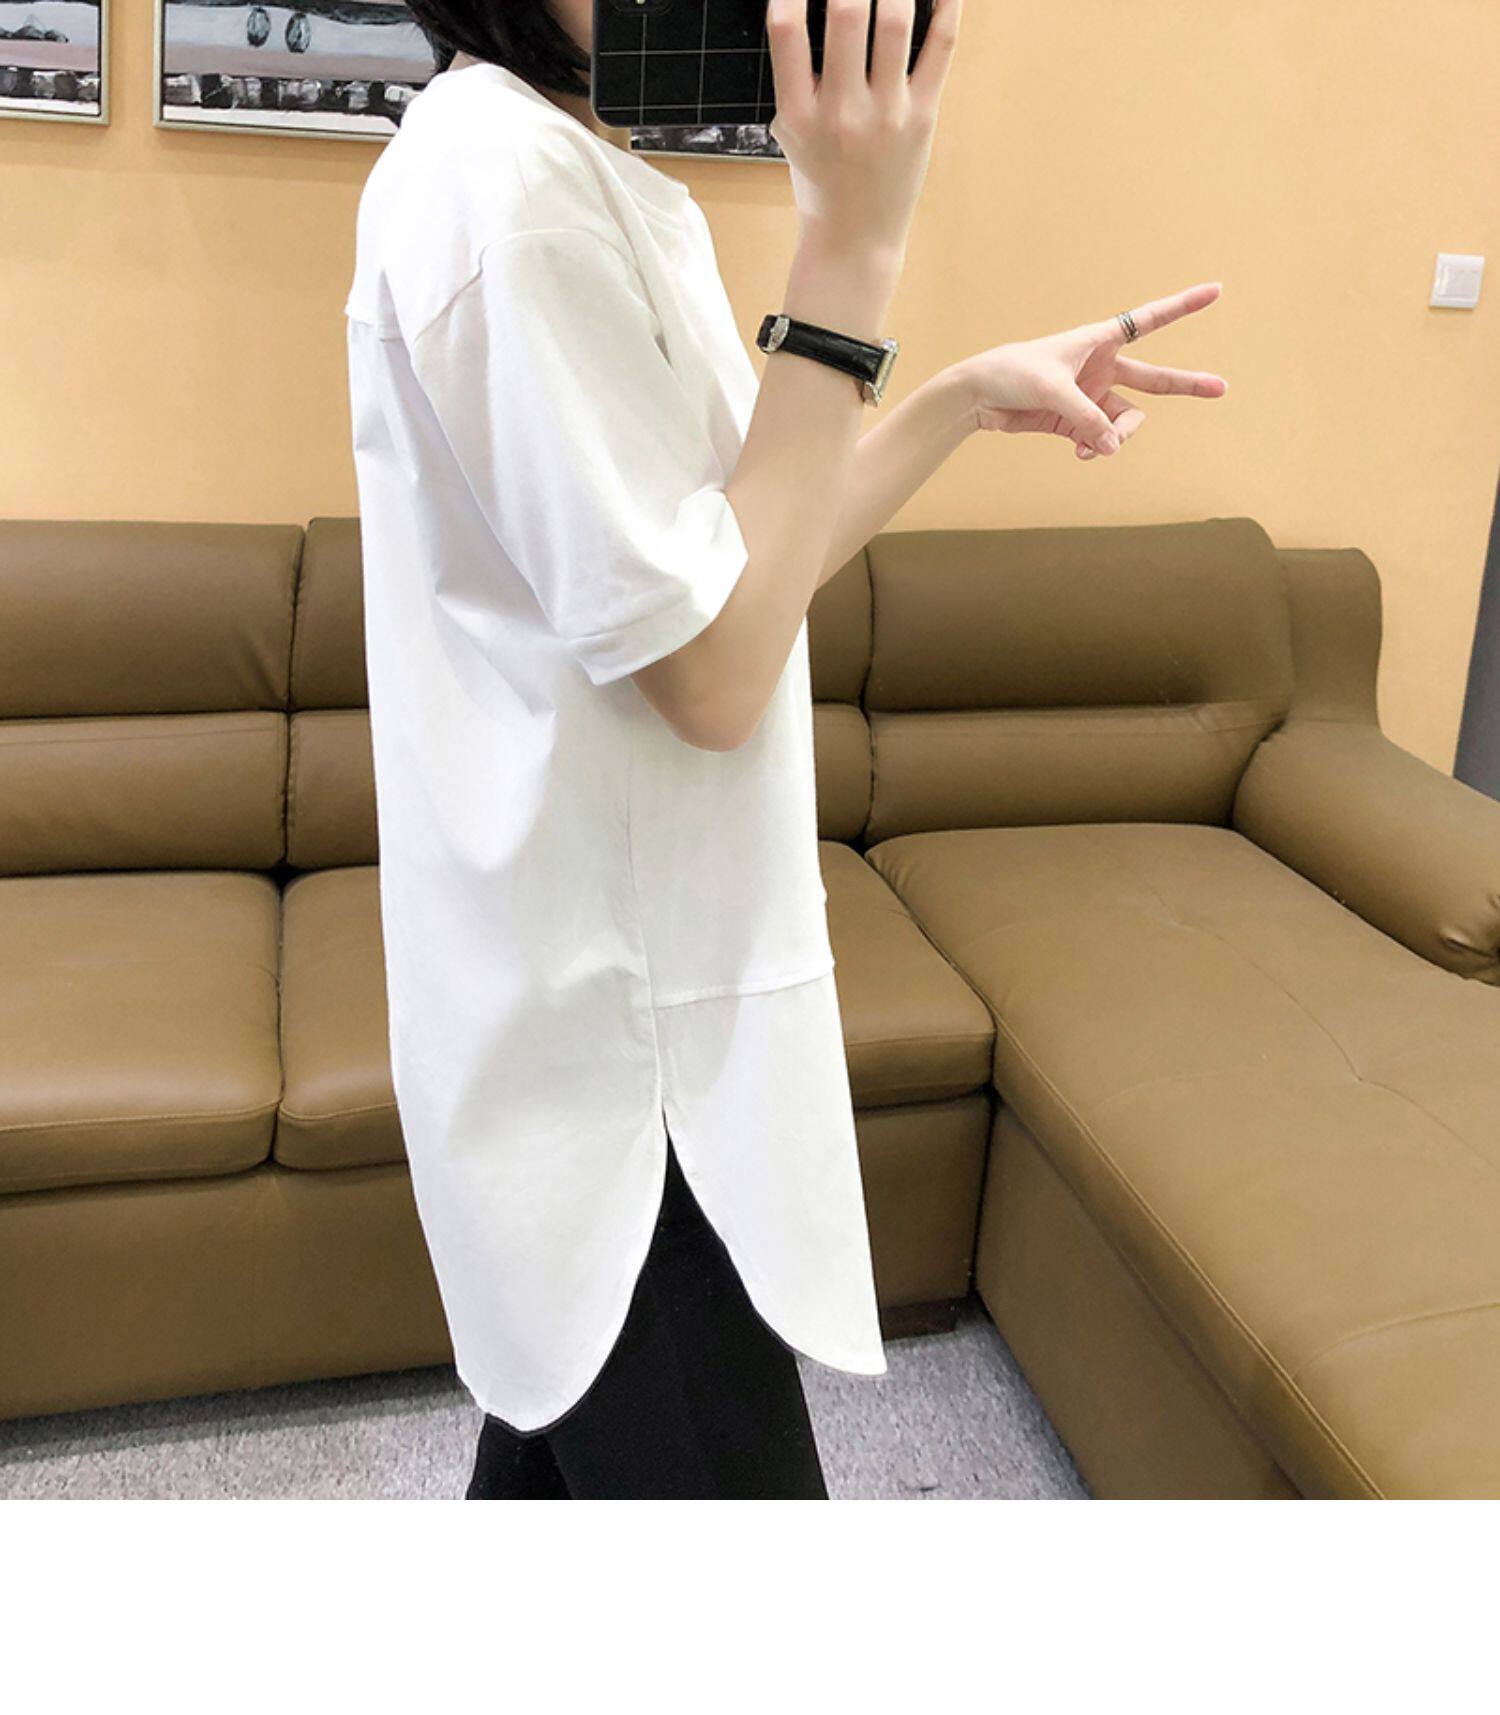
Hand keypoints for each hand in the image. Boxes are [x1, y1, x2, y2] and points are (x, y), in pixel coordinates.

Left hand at [955, 281, 1227, 459]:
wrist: (978, 396)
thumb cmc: (1013, 374)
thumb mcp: (1053, 391)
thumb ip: (1087, 419)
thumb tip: (1114, 447)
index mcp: (1100, 339)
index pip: (1150, 319)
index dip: (1183, 306)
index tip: (1216, 291)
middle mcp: (1102, 367)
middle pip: (1154, 378)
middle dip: (1187, 384)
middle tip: (1222, 388)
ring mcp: (1092, 396)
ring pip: (1126, 420)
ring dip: (1117, 436)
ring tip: (1098, 448)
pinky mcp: (1076, 422)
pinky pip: (1102, 438)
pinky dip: (1097, 448)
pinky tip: (1085, 454)